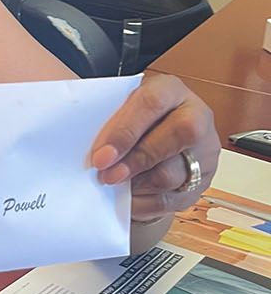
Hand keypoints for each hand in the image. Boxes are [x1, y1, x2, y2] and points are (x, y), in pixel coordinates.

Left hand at [90, 74, 218, 220]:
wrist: (157, 131)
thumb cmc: (135, 118)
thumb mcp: (123, 106)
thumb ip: (108, 120)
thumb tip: (89, 148)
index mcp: (171, 90)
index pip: (152, 104)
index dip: (125, 131)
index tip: (101, 156)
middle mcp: (196, 117)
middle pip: (175, 137)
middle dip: (135, 160)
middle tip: (106, 175)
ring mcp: (203, 151)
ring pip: (173, 173)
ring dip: (137, 184)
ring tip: (113, 184)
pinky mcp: (202, 181)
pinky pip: (172, 199)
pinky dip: (144, 202)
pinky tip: (127, 198)